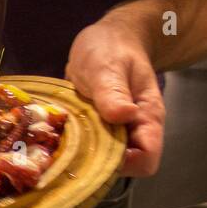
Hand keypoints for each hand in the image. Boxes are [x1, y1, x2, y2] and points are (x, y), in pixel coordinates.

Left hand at [65, 13, 164, 176]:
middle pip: (123, 168)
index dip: (126, 164)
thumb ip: (114, 91)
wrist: (108, 40)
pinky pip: (88, 151)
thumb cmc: (113, 49)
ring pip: (102, 162)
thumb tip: (124, 116)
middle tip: (71, 145)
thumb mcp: (109, 65)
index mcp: (147, 119)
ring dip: (83, 156)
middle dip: (98, 163)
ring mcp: (115, 134)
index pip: (146, 160)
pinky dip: (74, 148)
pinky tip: (59, 136)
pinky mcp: (97, 133)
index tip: (98, 150)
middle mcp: (134, 132)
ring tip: (63, 138)